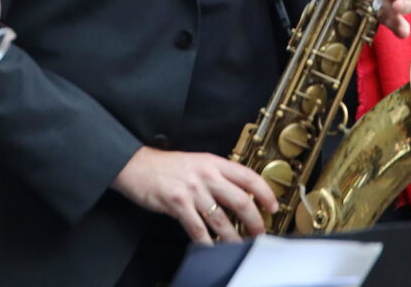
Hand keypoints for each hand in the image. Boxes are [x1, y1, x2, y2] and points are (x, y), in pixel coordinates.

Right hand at [111, 147, 279, 243]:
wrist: (136, 165)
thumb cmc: (167, 166)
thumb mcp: (197, 162)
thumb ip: (217, 174)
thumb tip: (240, 192)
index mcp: (213, 163)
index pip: (248, 176)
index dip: (265, 192)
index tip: (273, 205)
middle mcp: (206, 175)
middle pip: (240, 199)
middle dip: (254, 219)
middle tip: (260, 231)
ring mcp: (192, 190)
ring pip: (221, 218)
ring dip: (233, 236)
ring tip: (240, 245)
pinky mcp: (177, 204)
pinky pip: (197, 228)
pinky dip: (206, 242)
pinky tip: (211, 248)